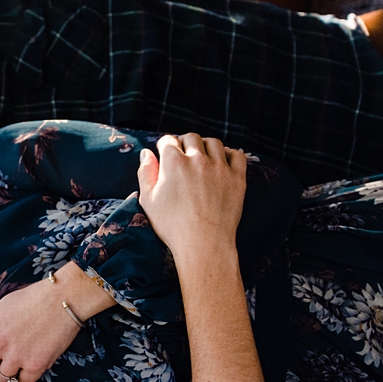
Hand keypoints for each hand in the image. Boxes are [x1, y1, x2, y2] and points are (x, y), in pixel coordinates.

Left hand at [0, 279, 83, 381]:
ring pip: (1, 381)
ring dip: (8, 374)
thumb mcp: (1, 305)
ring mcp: (16, 355)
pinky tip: (31, 364)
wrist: (63, 299)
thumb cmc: (32, 298)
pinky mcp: (35, 365)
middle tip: (1, 362)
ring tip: (18, 362)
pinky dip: (26, 377)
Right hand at [137, 133, 246, 258]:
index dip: (165, 147)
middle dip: (184, 143)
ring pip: (213, 143)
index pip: (168, 140)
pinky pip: (236, 155)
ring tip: (202, 157)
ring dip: (205, 146)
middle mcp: (197, 159)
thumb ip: (145, 172)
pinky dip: (229, 154)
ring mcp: (220, 167)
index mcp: (173, 162)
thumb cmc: (172, 226)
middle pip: (191, 137)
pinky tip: (223, 161)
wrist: (203, 244)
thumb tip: (146, 153)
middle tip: (183, 156)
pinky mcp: (237, 178)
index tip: (165, 155)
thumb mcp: (148, 200)